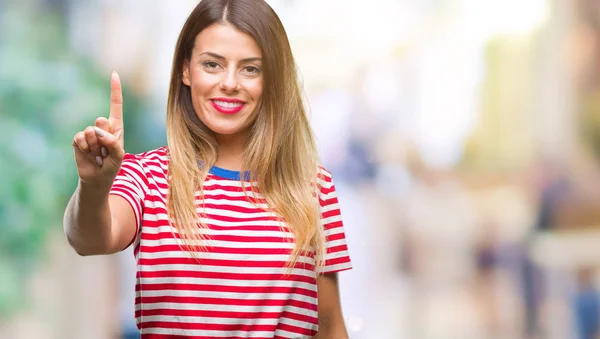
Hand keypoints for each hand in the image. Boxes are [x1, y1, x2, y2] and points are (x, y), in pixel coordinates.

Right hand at [72, 71, 125, 186]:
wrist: (97, 179)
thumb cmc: (112, 167)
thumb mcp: (119, 156)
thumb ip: (113, 142)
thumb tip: (98, 130)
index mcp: (117, 128)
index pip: (116, 106)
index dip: (115, 90)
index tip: (114, 73)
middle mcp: (103, 127)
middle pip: (101, 120)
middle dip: (104, 137)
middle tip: (104, 150)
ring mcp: (90, 133)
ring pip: (90, 131)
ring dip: (95, 147)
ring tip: (97, 155)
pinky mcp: (78, 139)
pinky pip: (80, 138)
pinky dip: (84, 148)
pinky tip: (88, 155)